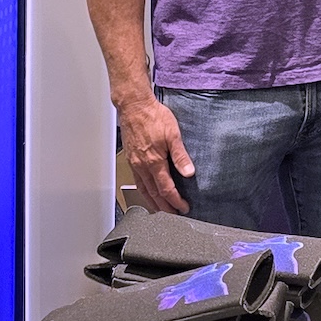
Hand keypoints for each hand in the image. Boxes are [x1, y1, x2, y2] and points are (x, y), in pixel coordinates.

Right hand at [117, 93, 193, 215]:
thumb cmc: (153, 116)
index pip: (166, 189)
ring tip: (161, 210)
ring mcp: (135, 163)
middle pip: (154, 194)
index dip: (175, 201)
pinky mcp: (131, 159)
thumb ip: (180, 155)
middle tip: (174, 214)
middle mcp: (142, 166)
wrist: (134, 106)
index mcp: (154, 162)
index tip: (183, 208)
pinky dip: (143, 192)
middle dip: (165, 207)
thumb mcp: (173, 134)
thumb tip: (188, 172)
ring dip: (153, 202)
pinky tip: (147, 192)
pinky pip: (137, 181)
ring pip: (143, 190)